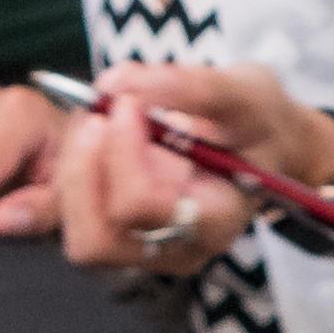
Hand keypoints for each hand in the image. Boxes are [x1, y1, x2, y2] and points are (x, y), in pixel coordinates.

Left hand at [56, 59, 333, 282]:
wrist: (260, 140)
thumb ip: (187, 86)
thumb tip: (115, 82)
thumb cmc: (257, 119)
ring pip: (80, 236)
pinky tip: (96, 135)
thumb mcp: (242, 92)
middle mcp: (179, 249)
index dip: (122, 151)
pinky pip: (77, 220)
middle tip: (96, 115)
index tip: (128, 103)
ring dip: (74, 173)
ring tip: (95, 121)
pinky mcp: (123, 234)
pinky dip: (73, 173)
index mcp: (216, 222)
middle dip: (85, 172)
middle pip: (98, 240)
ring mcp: (148, 250)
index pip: (143, 207)